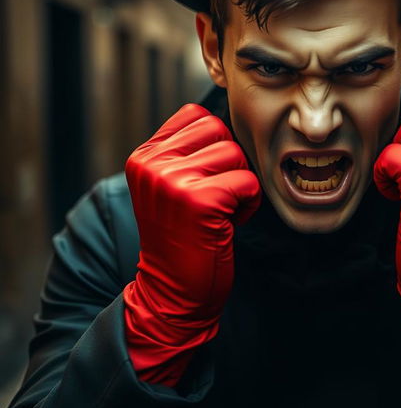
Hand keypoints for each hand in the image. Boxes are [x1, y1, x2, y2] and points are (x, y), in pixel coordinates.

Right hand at [123, 104, 260, 384]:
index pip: (196, 115)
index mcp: (144, 156)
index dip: (214, 143)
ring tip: (221, 211)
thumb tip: (226, 121)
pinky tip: (228, 224)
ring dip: (240, 184)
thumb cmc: (183, 237)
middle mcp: (152, 164)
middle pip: (218, 129)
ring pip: (235, 153)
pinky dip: (249, 203)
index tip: (206, 178)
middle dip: (229, 162)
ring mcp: (173, 181)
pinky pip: (248, 181)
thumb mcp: (171, 186)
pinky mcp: (199, 200)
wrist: (171, 293)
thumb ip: (186, 151)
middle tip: (217, 196)